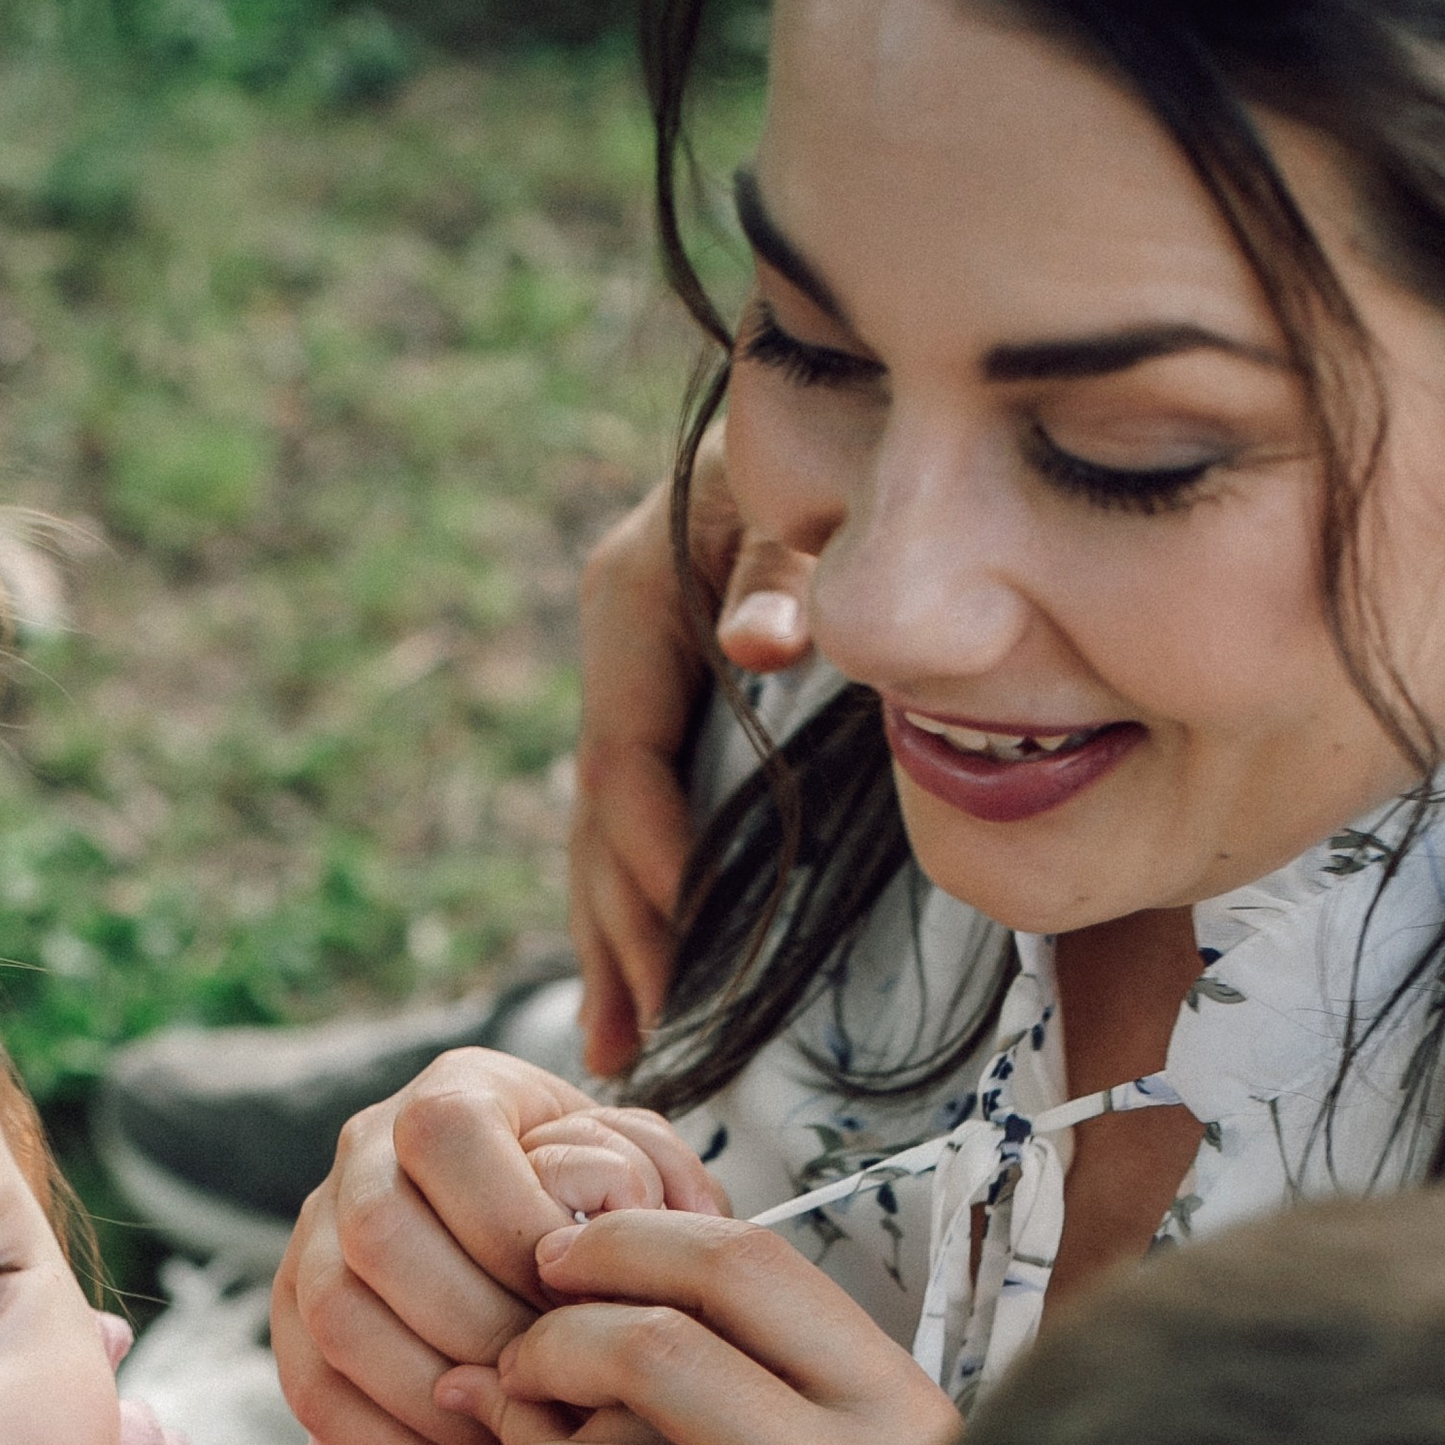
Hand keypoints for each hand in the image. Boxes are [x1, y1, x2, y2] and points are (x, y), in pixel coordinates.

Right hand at [271, 1052, 724, 1444]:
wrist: (514, 1259)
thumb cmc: (595, 1218)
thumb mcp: (645, 1175)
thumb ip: (664, 1185)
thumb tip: (663, 1228)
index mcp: (457, 1092)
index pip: (447, 1137)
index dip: (512, 1228)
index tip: (578, 1300)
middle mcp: (366, 1148)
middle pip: (382, 1234)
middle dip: (477, 1327)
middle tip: (551, 1386)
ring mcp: (317, 1233)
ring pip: (339, 1317)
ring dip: (431, 1395)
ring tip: (510, 1437)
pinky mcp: (292, 1316)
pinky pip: (312, 1389)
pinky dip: (388, 1441)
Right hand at [571, 431, 819, 1075]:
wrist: (847, 400)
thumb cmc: (838, 437)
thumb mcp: (802, 493)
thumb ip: (784, 569)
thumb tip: (755, 639)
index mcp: (635, 596)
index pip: (622, 755)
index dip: (644, 851)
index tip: (676, 937)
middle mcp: (623, 647)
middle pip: (598, 815)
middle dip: (615, 931)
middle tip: (632, 1034)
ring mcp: (640, 685)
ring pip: (604, 835)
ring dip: (611, 944)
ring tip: (616, 1044)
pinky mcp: (671, 714)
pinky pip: (636, 827)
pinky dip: (635, 910)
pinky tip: (641, 991)